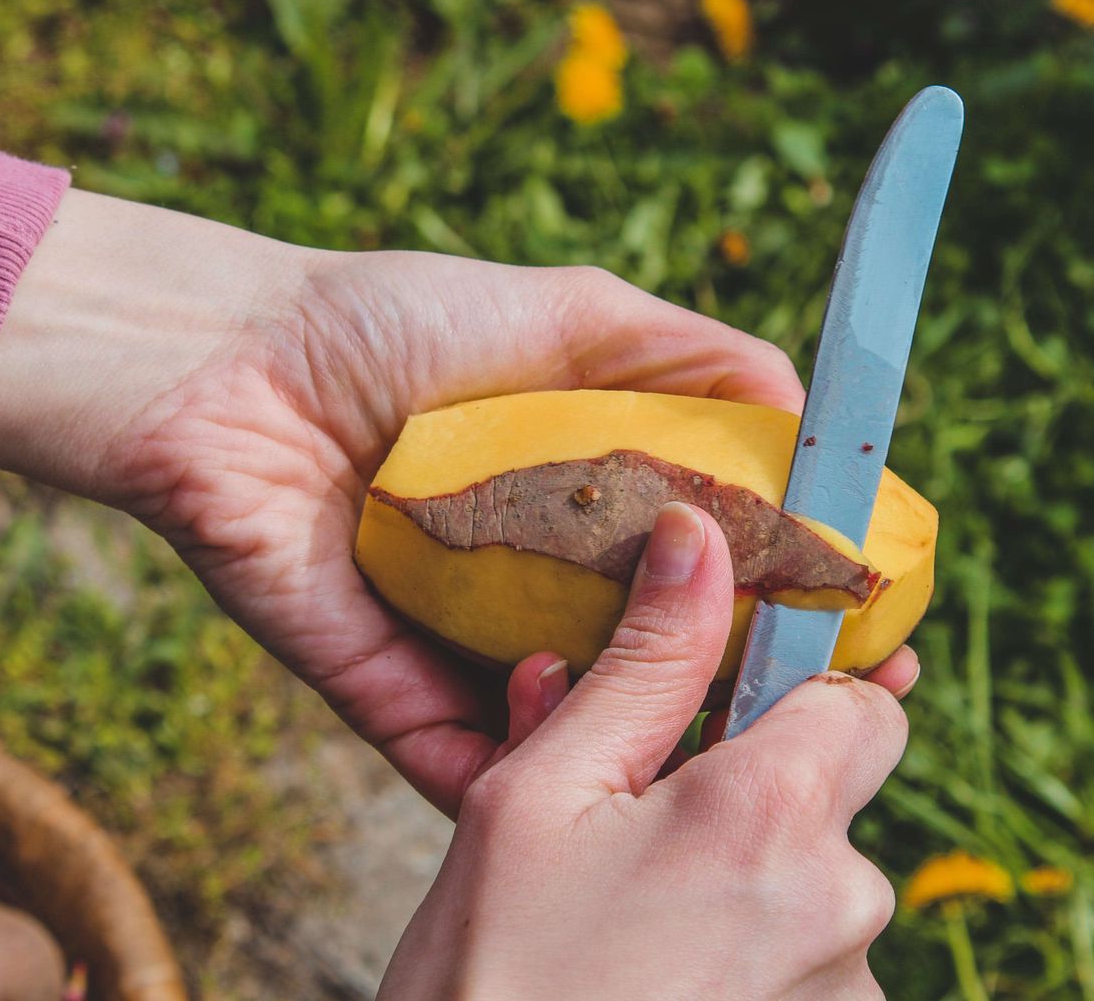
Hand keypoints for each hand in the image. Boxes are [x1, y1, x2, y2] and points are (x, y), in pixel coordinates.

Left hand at [0, 189, 916, 813]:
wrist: (225, 370)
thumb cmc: (389, 321)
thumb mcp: (566, 311)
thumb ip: (686, 358)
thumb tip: (809, 409)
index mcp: (583, 499)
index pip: (707, 565)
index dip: (788, 596)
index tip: (869, 624)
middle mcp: (534, 582)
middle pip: (653, 656)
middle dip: (736, 690)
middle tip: (819, 711)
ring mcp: (461, 647)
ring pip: (572, 723)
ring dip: (642, 744)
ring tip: (710, 746)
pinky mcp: (386, 695)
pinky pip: (463, 764)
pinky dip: (524, 779)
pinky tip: (593, 781)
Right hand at [379, 503, 907, 998]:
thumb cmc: (491, 976)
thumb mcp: (540, 798)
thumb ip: (642, 664)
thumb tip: (696, 536)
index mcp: (773, 816)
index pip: (869, 702)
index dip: (805, 688)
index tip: (736, 697)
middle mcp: (840, 907)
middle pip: (833, 795)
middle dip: (749, 788)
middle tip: (633, 816)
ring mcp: (841, 994)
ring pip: (812, 882)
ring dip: (735, 874)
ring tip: (621, 908)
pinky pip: (803, 961)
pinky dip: (745, 948)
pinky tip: (652, 968)